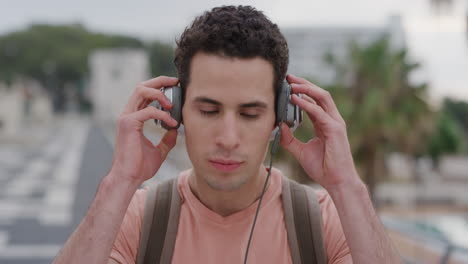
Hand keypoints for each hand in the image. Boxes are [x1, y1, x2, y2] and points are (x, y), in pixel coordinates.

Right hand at [109, 76, 178, 185]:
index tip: (175, 88)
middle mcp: (127, 114)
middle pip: (142, 86)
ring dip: (160, 93)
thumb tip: (176, 130)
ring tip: (173, 104)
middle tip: (177, 83)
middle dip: (160, 81)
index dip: (159, 87)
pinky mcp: (128, 124)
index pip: (145, 94)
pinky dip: (163, 115)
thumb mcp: (159, 151)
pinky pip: (148, 111)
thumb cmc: (140, 167)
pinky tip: (172, 123)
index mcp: (133, 118)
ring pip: (141, 90)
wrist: (129, 178)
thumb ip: (167, 139)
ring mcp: (126, 117)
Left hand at [280, 74, 359, 190]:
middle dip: (304, 84)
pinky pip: (319, 112)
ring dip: (306, 88)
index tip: (287, 85)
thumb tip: (278, 127)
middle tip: (288, 77)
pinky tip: (295, 99)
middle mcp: (332, 120)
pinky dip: (307, 104)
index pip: (314, 101)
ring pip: (322, 97)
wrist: (337, 181)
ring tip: (291, 84)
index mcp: (325, 123)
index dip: (302, 91)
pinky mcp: (335, 130)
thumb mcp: (300, 151)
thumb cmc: (323, 168)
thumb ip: (290, 139)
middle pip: (319, 94)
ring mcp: (336, 123)